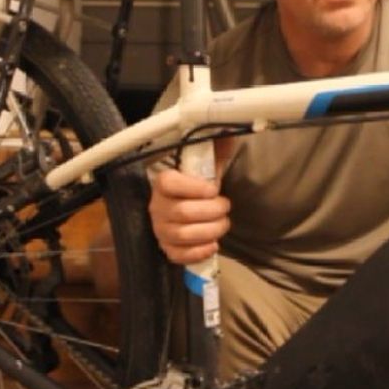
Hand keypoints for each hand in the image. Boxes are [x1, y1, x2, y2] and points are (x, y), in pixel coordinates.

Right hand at [148, 138, 235, 264]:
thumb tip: (231, 132)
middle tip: (226, 206)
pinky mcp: (166, 248)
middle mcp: (156, 206)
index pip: (170, 184)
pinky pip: (178, 255)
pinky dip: (199, 252)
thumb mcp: (206, 166)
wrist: (187, 207)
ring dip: (210, 230)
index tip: (215, 189)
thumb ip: (216, 149)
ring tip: (224, 224)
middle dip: (212, 211)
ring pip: (183, 234)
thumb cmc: (198, 186)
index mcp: (163, 182)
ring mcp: (159, 229)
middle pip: (182, 212)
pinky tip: (213, 244)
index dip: (195, 187)